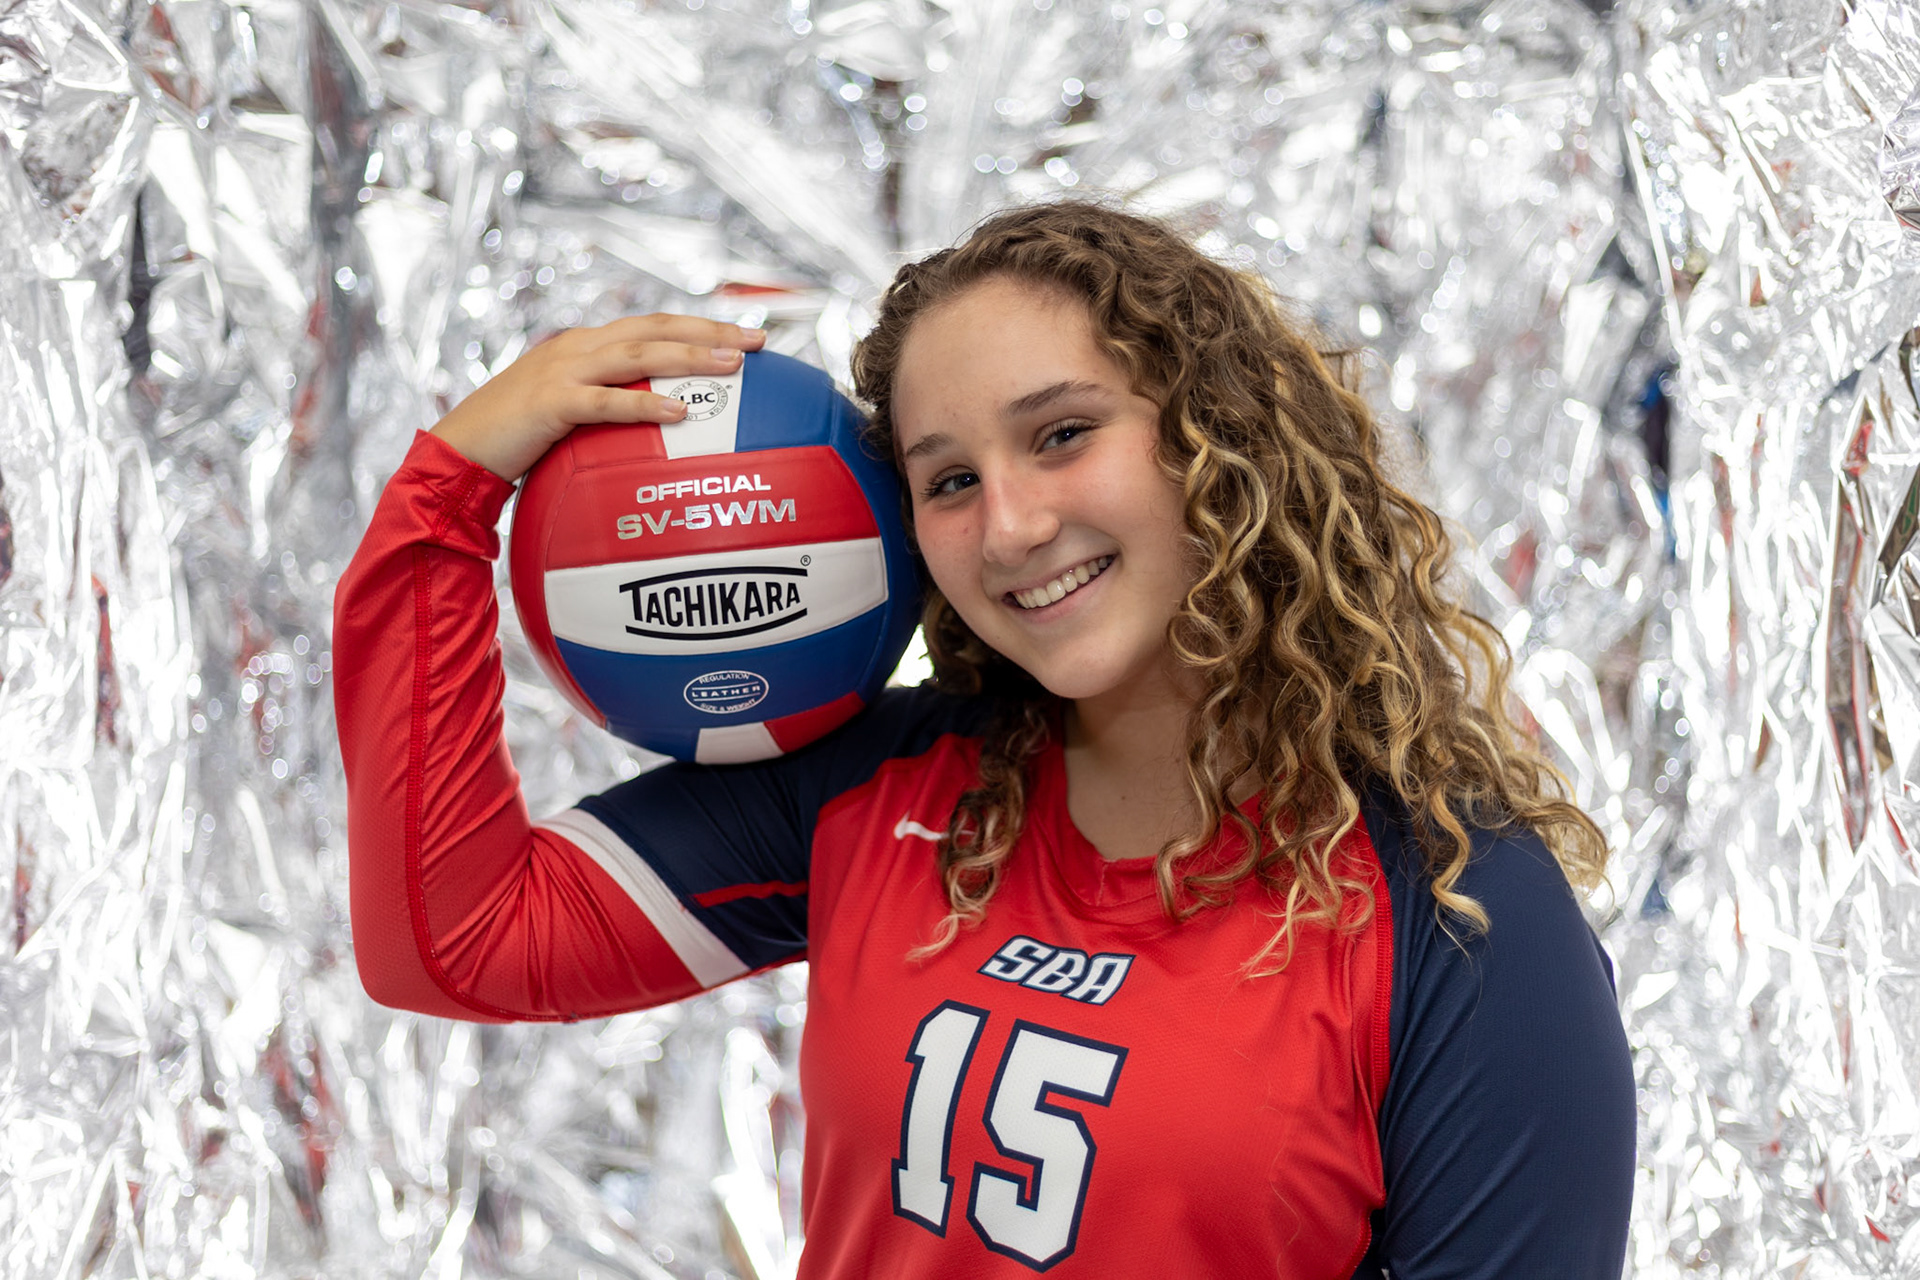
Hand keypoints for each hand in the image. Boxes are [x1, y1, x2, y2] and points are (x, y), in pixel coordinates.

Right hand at [430, 314, 768, 482]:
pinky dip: (645, 403)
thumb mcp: (570, 417)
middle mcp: (577, 348)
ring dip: (688, 355)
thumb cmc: (517, 442)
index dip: (699, 324)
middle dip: (709, 329)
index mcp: (584, 346)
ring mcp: (562, 372)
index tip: (745, 334)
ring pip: (638, 353)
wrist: (458, 452)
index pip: (651, 325)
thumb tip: (663, 431)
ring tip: (731, 363)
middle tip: (758, 340)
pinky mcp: (550, 403)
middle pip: (654, 327)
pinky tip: (680, 410)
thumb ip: (610, 411)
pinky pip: (606, 401)